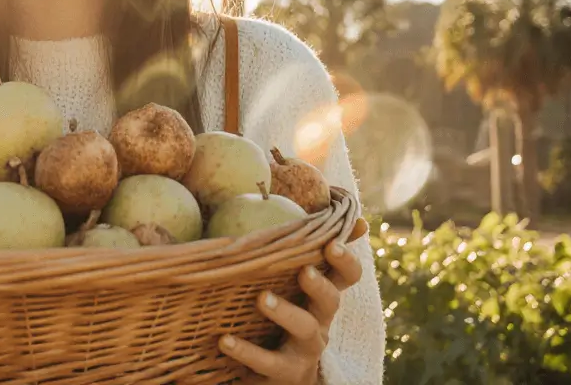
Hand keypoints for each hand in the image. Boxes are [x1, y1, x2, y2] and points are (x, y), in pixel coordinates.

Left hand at [217, 217, 368, 383]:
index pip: (346, 275)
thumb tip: (303, 203)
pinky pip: (267, 363)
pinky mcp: (282, 373)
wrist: (278, 377)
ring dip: (286, 313)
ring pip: (305, 330)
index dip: (345, 260)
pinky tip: (225, 340)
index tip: (332, 242)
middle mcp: (320, 321)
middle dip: (320, 286)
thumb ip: (294, 249)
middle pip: (331, 302)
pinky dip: (246, 351)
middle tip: (304, 271)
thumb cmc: (280, 317)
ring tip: (262, 299)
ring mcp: (304, 350)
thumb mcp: (288, 284)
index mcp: (321, 296)